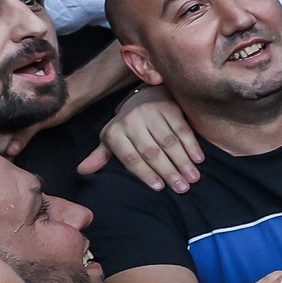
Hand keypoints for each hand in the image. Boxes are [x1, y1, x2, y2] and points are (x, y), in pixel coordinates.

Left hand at [82, 84, 202, 191]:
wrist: (144, 94)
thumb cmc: (128, 124)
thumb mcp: (112, 137)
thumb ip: (100, 156)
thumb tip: (82, 171)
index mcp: (115, 132)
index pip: (131, 158)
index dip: (145, 174)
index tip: (160, 188)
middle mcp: (132, 121)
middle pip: (152, 151)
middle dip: (168, 171)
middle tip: (182, 188)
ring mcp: (151, 112)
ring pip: (169, 142)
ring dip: (183, 161)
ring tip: (193, 178)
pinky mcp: (169, 107)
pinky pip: (182, 129)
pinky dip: (192, 145)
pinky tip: (199, 159)